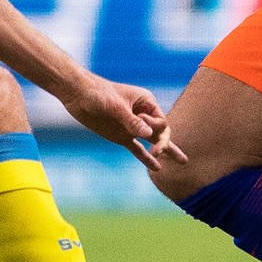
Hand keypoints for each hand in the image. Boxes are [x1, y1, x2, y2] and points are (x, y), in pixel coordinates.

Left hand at [61, 74, 188, 171]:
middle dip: (164, 143)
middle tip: (161, 152)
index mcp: (146, 102)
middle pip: (161, 132)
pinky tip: (157, 168)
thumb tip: (148, 135)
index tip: (139, 123)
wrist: (77, 94)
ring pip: (153, 141)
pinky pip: (137, 149)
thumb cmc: (98, 93)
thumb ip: (131, 121)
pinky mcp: (121, 136)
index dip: (155, 128)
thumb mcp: (115, 106)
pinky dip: (146, 158)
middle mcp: (142, 115)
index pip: (161, 122)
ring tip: (183, 162)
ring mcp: (132, 127)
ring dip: (165, 151)